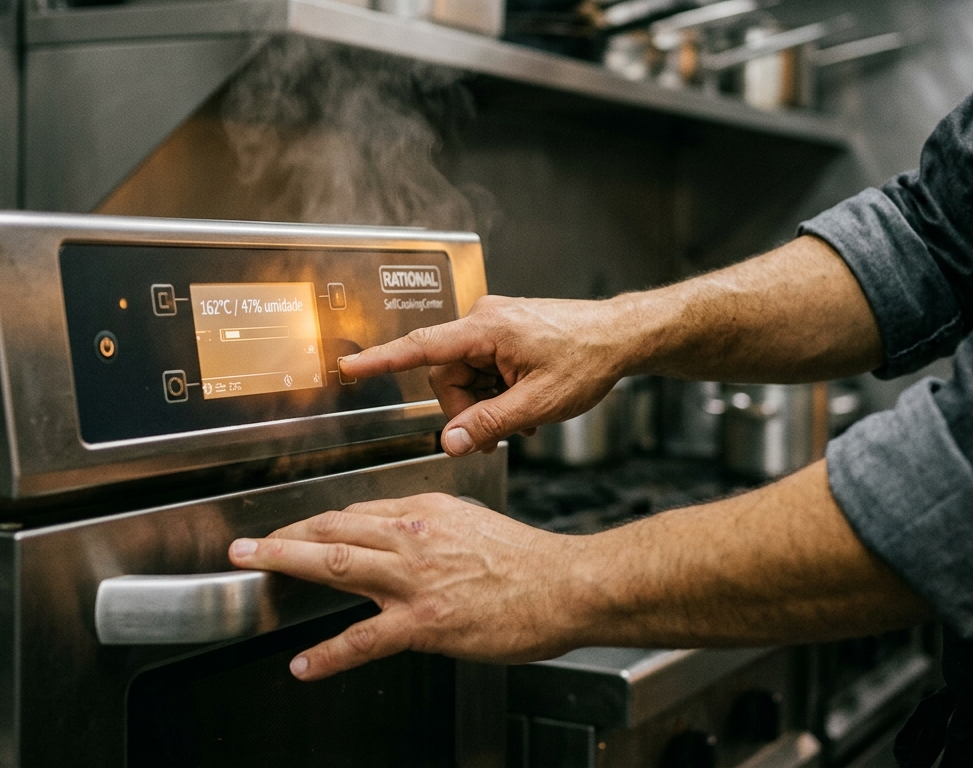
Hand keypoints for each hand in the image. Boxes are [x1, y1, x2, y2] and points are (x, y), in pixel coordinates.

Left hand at [227, 493, 586, 680]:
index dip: (318, 522)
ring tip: (251, 567)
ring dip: (285, 563)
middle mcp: (414, 536)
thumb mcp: (474, 524)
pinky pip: (364, 638)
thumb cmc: (531, 562)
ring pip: (336, 563)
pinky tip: (305, 664)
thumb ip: (433, 529)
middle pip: (333, 528)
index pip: (357, 511)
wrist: (568, 585)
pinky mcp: (425, 621)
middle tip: (247, 542)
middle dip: (283, 534)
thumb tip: (403, 537)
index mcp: (427, 510)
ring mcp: (416, 578)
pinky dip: (329, 653)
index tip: (296, 529)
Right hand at [338, 295, 638, 455]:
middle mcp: (484, 320)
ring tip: (523, 416)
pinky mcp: (504, 332)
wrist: (622, 336)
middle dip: (468, 408)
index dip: (382, 360)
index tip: (350, 367)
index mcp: (486, 330)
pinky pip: (482, 368)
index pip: (421, 347)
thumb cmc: (588, 359)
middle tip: (501, 431)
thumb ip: (488, 424)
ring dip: (486, 402)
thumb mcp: (537, 404)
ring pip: (464, 376)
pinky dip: (497, 391)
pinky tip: (524, 401)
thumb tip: (449, 443)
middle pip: (446, 375)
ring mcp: (494, 324)